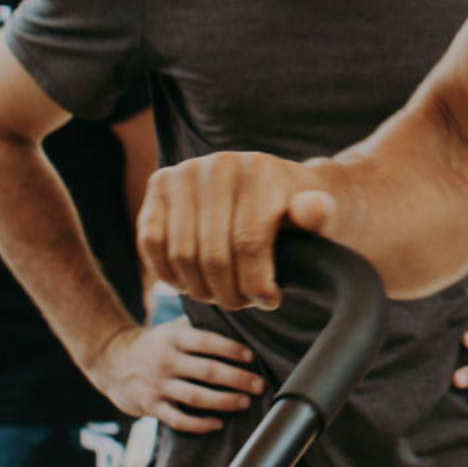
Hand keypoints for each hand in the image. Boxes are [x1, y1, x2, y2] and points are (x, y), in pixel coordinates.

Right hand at [88, 319, 265, 433]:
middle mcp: (167, 361)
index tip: (250, 356)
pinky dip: (199, 424)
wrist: (110, 360)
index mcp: (174, 338)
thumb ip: (198, 327)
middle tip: (260, 384)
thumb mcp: (171, 329)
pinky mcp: (152, 407)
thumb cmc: (153, 344)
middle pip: (208, 371)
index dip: (231, 349)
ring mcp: (158, 386)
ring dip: (224, 401)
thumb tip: (237, 320)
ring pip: (196, 397)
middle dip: (237, 379)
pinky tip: (218, 424)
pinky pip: (178, 420)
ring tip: (246, 402)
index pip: (207, 342)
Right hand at [137, 152, 347, 307]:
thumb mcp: (316, 217)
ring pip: (181, 254)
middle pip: (213, 255)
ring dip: (199, 289)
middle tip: (243, 303)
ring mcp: (184, 171)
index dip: (257, 283)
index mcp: (259, 169)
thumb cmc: (293, 210)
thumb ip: (316, 216)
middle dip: (229, 292)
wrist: (268, 185)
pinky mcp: (159, 184)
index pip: (249, 243)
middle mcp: (218, 164)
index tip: (269, 302)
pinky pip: (150, 241)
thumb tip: (313, 208)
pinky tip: (191, 285)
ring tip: (221, 296)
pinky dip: (168, 272)